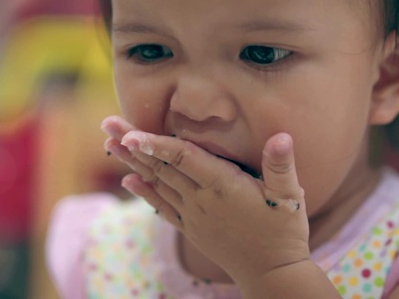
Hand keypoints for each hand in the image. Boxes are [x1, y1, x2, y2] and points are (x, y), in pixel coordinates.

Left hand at [101, 116, 310, 283]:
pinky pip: (163, 207)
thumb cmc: (284, 232)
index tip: (130, 134)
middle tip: (108, 124)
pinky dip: (144, 193)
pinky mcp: (192, 228)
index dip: (156, 144)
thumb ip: (282, 165)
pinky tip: (128, 181)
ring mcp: (194, 215)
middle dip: (133, 145)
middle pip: (162, 166)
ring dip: (133, 163)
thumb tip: (282, 136)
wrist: (272, 275)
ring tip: (110, 145)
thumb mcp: (290, 196)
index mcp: (223, 186)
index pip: (183, 159)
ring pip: (158, 183)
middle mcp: (202, 200)